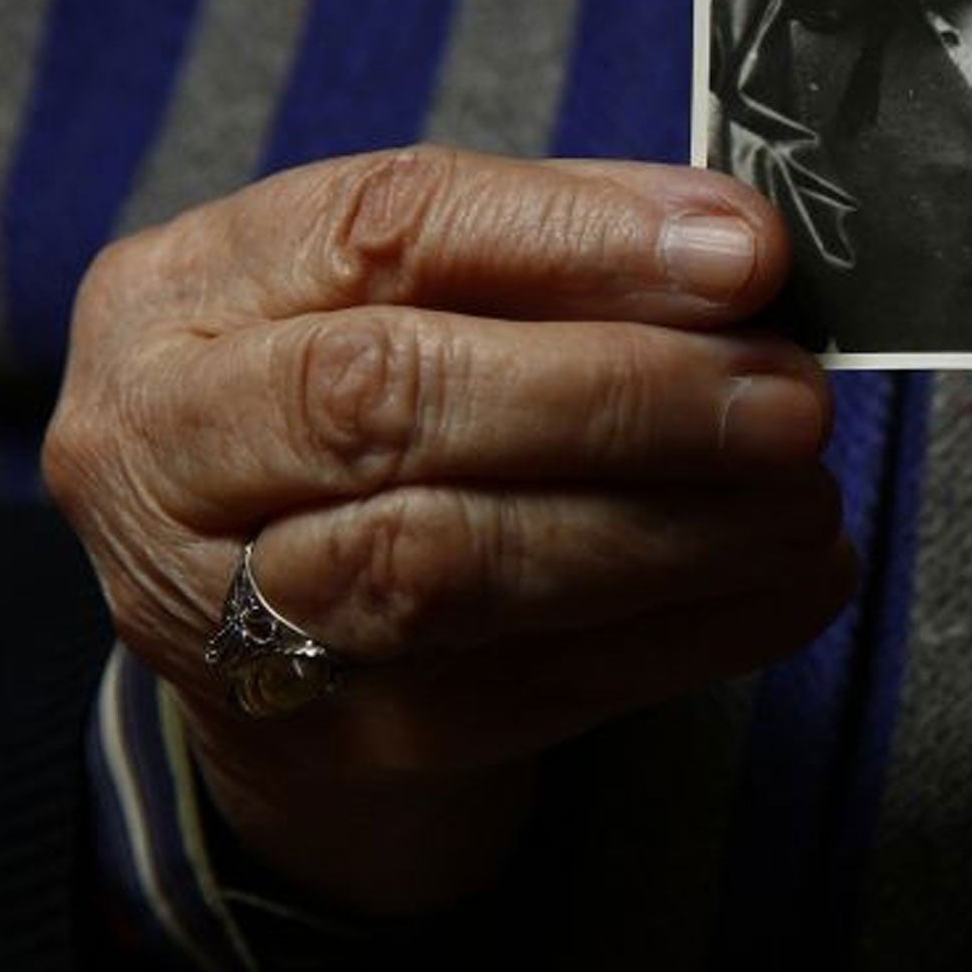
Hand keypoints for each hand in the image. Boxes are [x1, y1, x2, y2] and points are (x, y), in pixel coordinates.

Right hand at [45, 147, 855, 914]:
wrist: (268, 614)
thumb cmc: (367, 403)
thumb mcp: (413, 292)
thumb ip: (560, 246)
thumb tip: (739, 244)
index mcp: (182, 298)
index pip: (379, 231)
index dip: (578, 240)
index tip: (743, 257)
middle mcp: (165, 455)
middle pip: (387, 402)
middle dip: (621, 396)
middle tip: (788, 399)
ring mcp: (230, 618)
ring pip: (447, 566)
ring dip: (665, 529)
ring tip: (805, 498)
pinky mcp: (342, 740)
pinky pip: (531, 689)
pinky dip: (693, 631)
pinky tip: (796, 584)